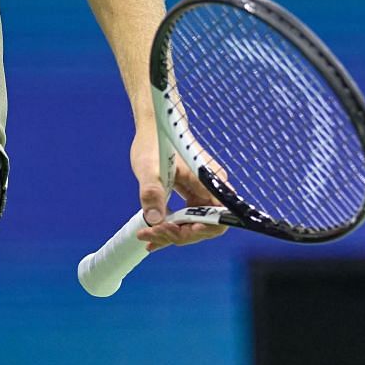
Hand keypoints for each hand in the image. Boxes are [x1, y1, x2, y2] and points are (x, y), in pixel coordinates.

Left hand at [130, 122, 228, 251]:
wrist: (156, 128)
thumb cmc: (155, 143)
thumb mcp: (149, 168)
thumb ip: (152, 192)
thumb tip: (155, 220)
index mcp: (209, 180)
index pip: (219, 216)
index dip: (204, 229)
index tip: (180, 231)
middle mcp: (211, 189)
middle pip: (205, 225)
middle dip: (180, 235)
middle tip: (151, 234)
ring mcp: (202, 193)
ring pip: (194, 224)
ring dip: (172, 234)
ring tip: (146, 235)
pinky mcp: (192, 195)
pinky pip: (186, 217)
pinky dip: (170, 227)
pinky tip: (152, 235)